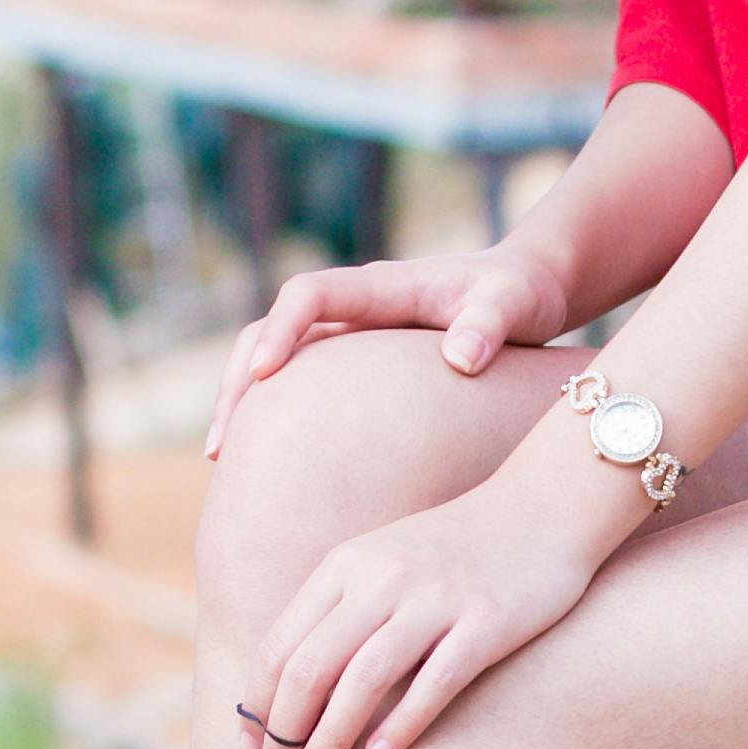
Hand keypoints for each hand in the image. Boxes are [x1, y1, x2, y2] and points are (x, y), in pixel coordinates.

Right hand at [207, 245, 570, 459]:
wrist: (526, 290)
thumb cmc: (521, 294)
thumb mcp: (516, 302)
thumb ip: (491, 322)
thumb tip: (462, 359)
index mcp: (383, 287)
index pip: (311, 295)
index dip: (283, 330)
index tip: (265, 372)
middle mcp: (355, 305)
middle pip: (271, 327)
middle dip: (239, 379)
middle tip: (221, 444)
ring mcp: (351, 332)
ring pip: (275, 355)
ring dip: (243, 399)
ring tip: (222, 458)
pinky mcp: (356, 360)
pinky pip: (301, 380)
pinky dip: (273, 413)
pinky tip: (264, 461)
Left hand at [236, 447, 621, 748]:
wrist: (548, 504)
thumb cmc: (462, 547)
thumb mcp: (386, 560)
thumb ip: (343, 608)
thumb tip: (297, 683)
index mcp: (348, 564)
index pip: (281, 644)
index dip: (256, 705)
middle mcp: (383, 577)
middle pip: (310, 665)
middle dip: (284, 730)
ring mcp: (435, 598)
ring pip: (362, 679)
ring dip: (330, 739)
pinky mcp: (486, 621)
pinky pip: (433, 683)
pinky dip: (400, 726)